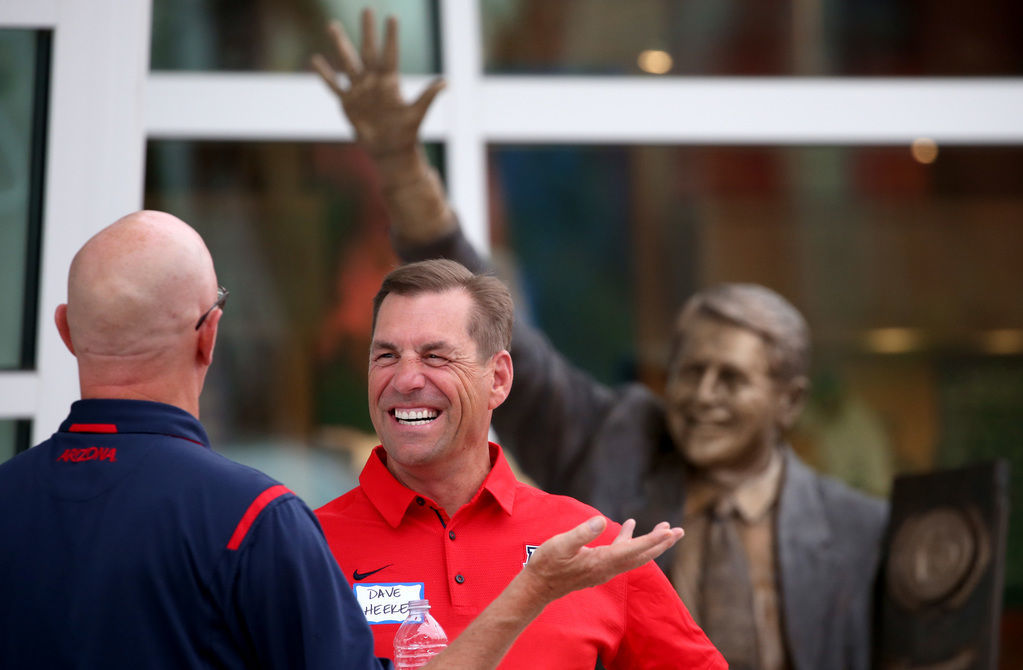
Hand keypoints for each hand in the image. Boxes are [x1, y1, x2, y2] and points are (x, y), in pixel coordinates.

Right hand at [312, 8, 443, 159]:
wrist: (390, 151)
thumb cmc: (406, 133)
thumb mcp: (417, 114)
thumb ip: (428, 96)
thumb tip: (446, 82)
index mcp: (390, 81)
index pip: (390, 54)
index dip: (390, 36)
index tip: (392, 17)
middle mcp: (373, 81)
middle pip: (368, 50)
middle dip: (367, 31)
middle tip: (366, 8)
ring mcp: (359, 90)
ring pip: (347, 62)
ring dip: (340, 44)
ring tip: (332, 24)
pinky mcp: (347, 102)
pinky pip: (333, 85)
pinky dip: (325, 74)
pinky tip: (315, 60)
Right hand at [521, 516, 683, 601]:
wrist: (538, 587)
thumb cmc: (546, 564)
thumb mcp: (560, 544)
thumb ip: (581, 533)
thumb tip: (602, 520)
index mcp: (602, 561)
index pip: (634, 550)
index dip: (653, 540)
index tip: (670, 531)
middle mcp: (608, 567)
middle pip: (643, 555)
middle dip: (662, 543)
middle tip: (680, 531)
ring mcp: (605, 568)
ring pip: (635, 555)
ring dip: (651, 542)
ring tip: (665, 528)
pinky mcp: (598, 566)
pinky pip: (621, 553)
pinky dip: (630, 540)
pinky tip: (629, 526)